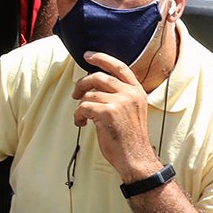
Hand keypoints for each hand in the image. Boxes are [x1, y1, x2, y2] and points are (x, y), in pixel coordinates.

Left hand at [71, 52, 162, 182]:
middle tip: (75, 93)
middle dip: (82, 83)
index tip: (87, 55)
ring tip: (82, 118)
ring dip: (81, 106)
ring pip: (89, 94)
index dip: (102, 58)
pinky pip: (84, 106)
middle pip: (99, 77)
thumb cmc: (129, 138)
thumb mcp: (130, 110)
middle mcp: (130, 93)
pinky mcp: (108, 112)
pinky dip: (78, 115)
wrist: (136, 158)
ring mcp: (120, 102)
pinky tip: (82, 123)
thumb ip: (119, 95)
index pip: (119, 66)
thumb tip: (94, 85)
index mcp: (137, 91)